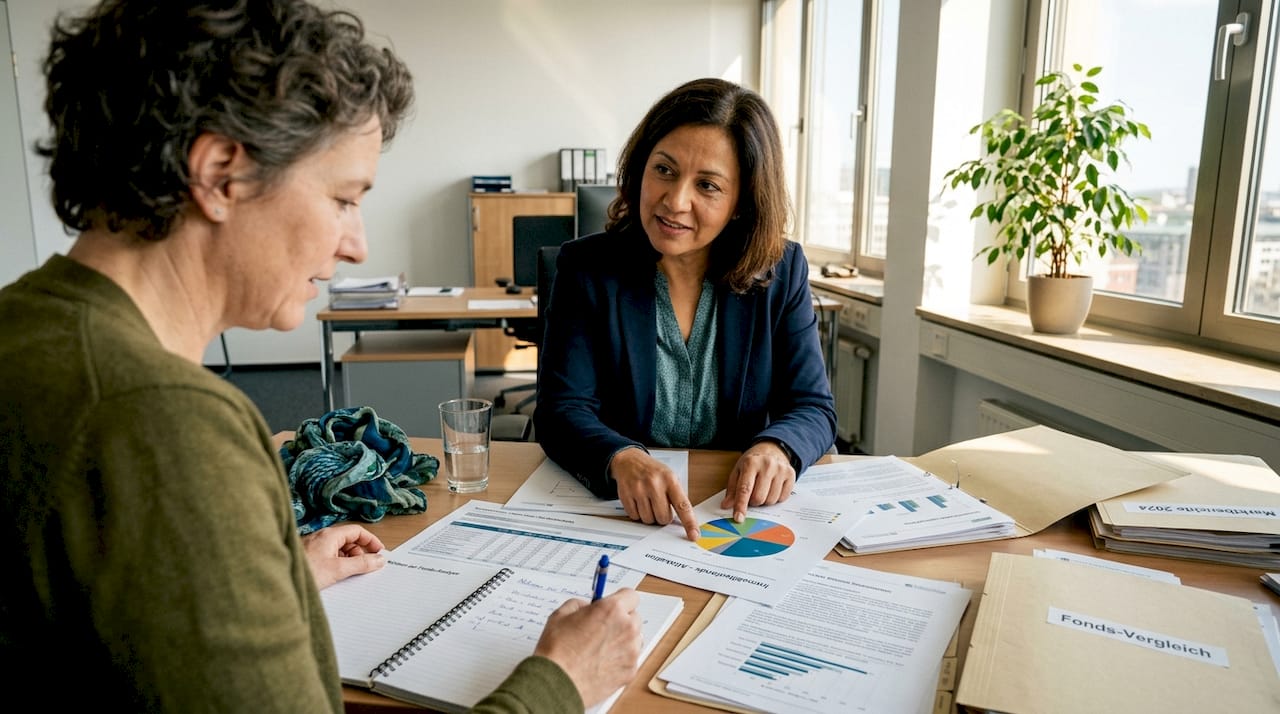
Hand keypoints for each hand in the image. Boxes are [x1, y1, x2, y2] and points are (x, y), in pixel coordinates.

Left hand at [301, 523, 385, 588]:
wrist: (278, 580)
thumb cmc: (304, 572)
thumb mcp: (338, 569)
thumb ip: (361, 564)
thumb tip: (378, 559)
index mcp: (330, 535)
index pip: (357, 531)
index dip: (370, 541)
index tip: (379, 552)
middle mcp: (321, 537)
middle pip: (348, 540)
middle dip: (359, 552)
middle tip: (366, 566)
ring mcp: (313, 546)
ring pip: (338, 549)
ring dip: (348, 559)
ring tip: (349, 574)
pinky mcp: (308, 557)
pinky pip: (328, 556)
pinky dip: (336, 564)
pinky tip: (334, 577)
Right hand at [534, 589, 642, 707]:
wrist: (556, 684)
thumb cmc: (557, 651)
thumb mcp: (561, 615)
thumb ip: (579, 605)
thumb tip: (587, 607)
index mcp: (612, 610)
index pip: (631, 595)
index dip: (620, 599)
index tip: (614, 604)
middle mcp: (626, 628)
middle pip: (635, 617)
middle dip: (622, 619)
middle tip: (603, 627)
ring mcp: (631, 652)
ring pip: (635, 639)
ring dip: (623, 639)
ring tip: (601, 648)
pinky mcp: (630, 671)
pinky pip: (631, 659)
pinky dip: (620, 659)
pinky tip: (601, 663)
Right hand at [610, 448, 698, 539]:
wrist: (629, 461)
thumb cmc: (653, 472)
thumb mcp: (670, 478)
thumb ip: (677, 498)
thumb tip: (685, 523)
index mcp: (670, 480)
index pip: (683, 506)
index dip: (689, 523)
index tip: (694, 535)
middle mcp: (654, 484)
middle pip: (663, 518)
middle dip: (663, 516)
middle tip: (659, 505)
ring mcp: (639, 489)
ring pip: (648, 520)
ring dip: (650, 516)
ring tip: (648, 501)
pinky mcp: (625, 495)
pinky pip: (634, 517)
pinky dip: (637, 513)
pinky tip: (638, 501)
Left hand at [720, 441, 795, 521]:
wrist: (771, 449)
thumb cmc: (752, 462)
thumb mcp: (738, 471)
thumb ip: (732, 489)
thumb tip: (727, 506)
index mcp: (751, 463)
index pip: (745, 489)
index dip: (741, 505)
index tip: (738, 518)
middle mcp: (767, 465)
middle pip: (759, 498)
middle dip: (753, 502)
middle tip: (751, 494)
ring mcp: (781, 469)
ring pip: (771, 500)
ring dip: (764, 501)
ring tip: (762, 489)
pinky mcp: (791, 475)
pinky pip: (782, 498)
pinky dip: (775, 498)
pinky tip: (772, 488)